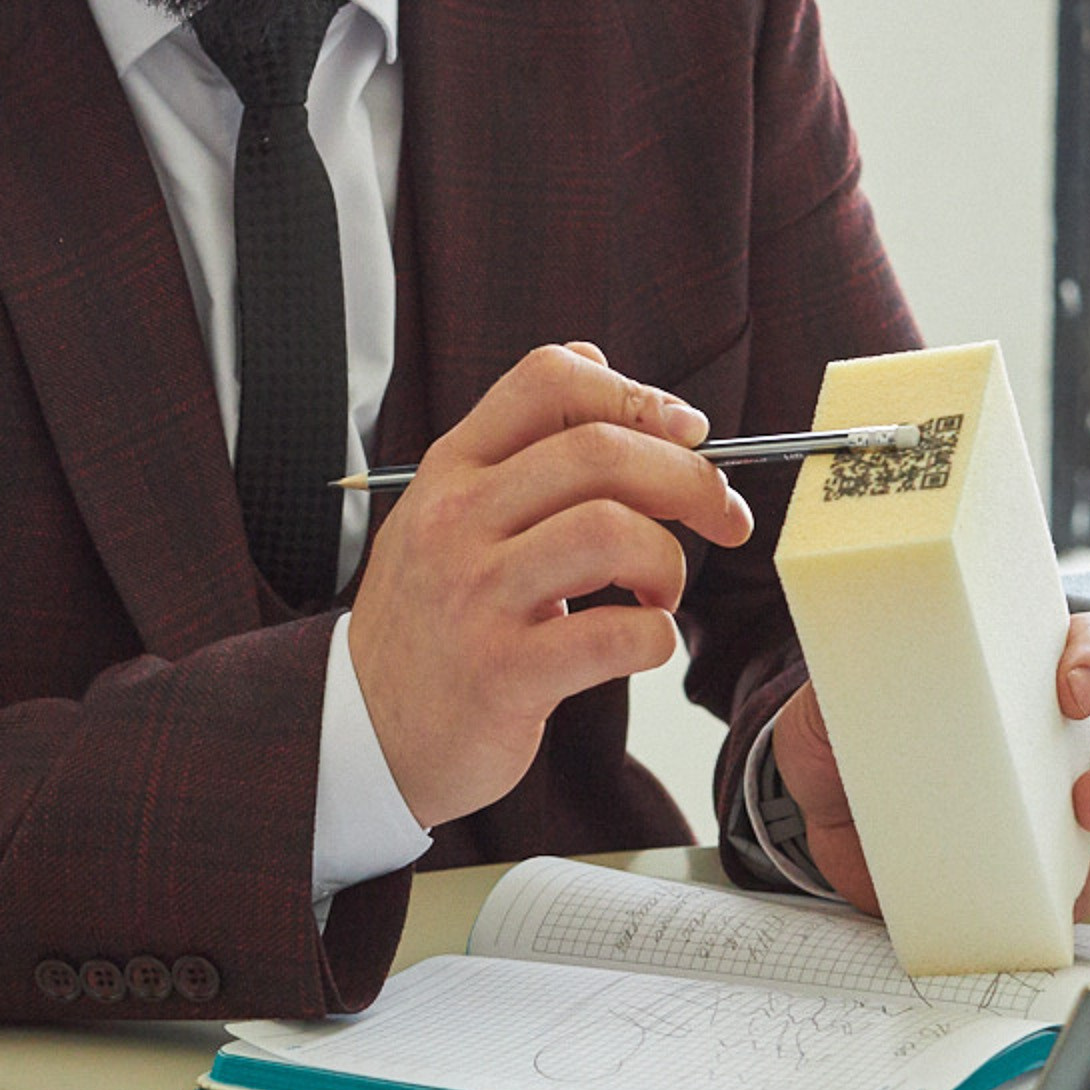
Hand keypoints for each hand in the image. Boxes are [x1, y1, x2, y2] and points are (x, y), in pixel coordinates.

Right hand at [347, 341, 753, 827]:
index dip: (637, 394)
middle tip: (722, 515)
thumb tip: (598, 363)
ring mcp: (475, 595)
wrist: (367, 727)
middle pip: (598, 451)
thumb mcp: (445, 512)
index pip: (548, 382)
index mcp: (451, 471)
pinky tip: (642, 642)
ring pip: (611, 533)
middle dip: (689, 477)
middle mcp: (456, 521)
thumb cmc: (429, 619)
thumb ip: (515, 446)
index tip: (687, 431)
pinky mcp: (501, 673)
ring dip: (668, 560)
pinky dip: (655, 637)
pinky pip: (614, 636)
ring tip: (661, 589)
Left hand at [771, 610, 1089, 919]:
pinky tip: (1037, 900)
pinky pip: (1066, 892)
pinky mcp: (1018, 871)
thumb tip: (850, 659)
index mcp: (1012, 681)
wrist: (810, 810)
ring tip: (1074, 845)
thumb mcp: (837, 688)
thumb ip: (848, 670)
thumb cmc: (840, 733)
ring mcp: (1039, 811)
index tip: (1069, 685)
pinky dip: (1064, 899)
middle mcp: (1044, 743)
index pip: (1086, 650)